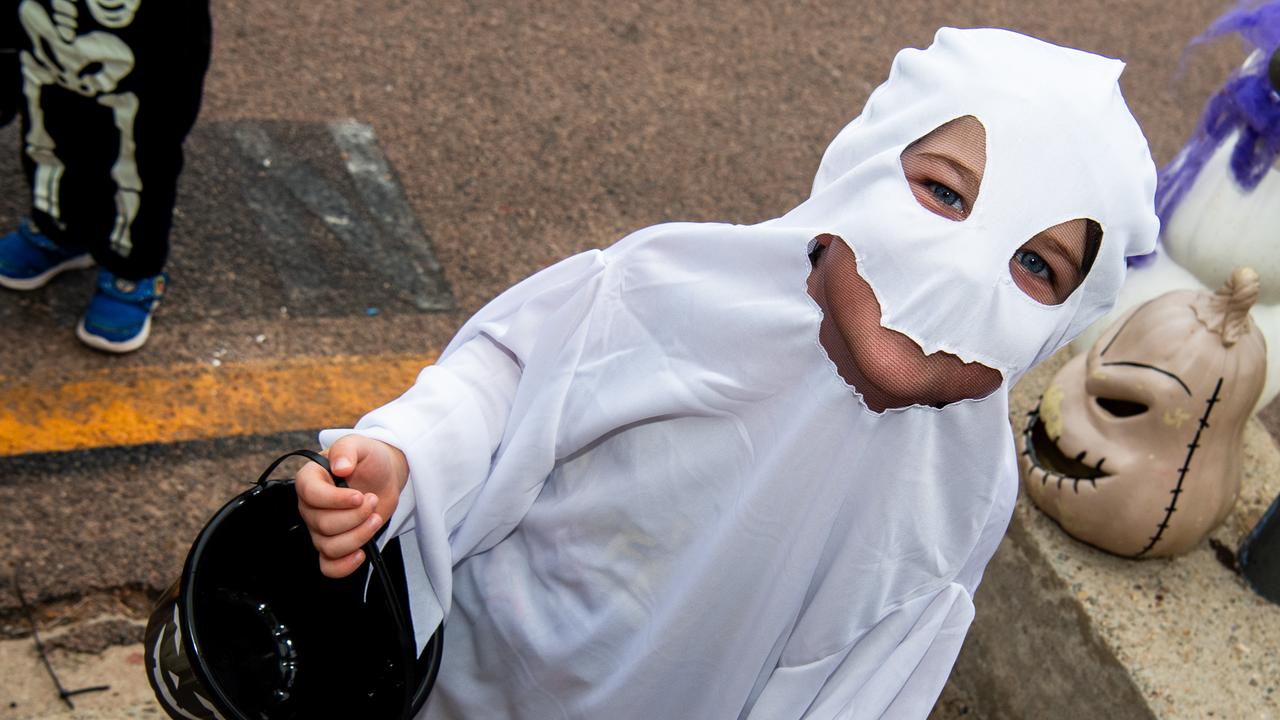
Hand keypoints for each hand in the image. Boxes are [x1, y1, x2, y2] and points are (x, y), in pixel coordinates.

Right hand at [296, 434, 409, 577]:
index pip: (311, 495)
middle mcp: (310, 507)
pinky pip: (329, 566)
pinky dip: (344, 566)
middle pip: (323, 524)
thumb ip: (347, 449)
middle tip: (372, 500)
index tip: (359, 496)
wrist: (383, 476)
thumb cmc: (368, 459)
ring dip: (358, 536)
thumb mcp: (360, 444)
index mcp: (310, 479)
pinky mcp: (334, 544)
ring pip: (329, 546)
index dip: (336, 499)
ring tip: (375, 518)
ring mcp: (320, 528)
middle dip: (355, 516)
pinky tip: (361, 553)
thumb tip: (340, 466)